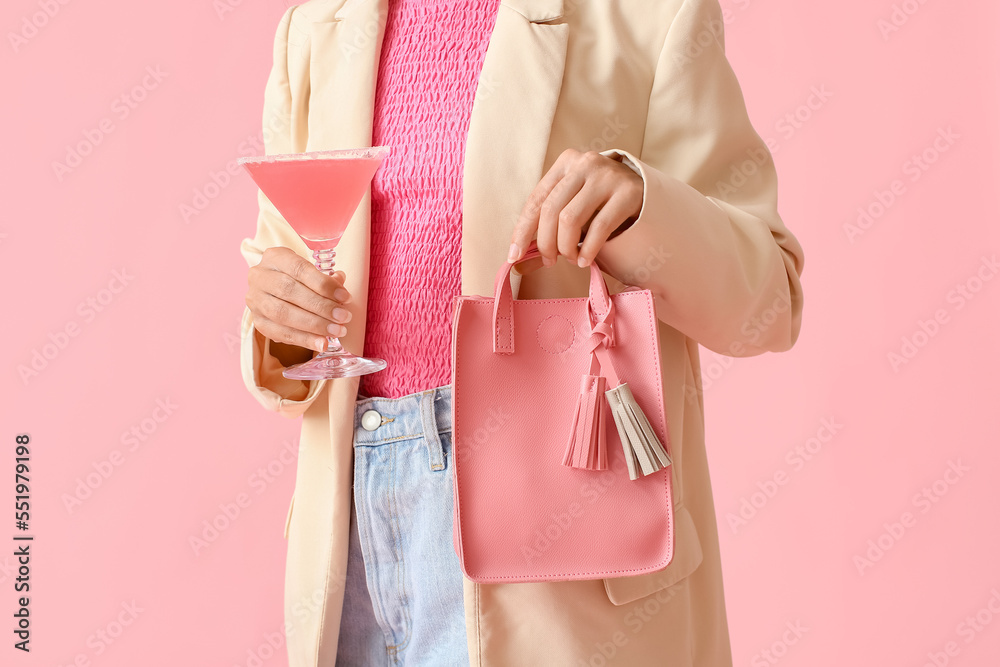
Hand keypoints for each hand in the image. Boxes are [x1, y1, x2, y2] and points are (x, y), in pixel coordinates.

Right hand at [246, 246, 353, 353]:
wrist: (273, 290)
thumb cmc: (298, 279)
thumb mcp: (311, 272)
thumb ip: (327, 280)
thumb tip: (341, 289)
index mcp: (275, 257)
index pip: (300, 269)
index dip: (324, 284)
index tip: (345, 297)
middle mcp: (260, 276)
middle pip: (290, 291)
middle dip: (321, 306)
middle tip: (343, 317)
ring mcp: (255, 300)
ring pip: (283, 314)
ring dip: (314, 325)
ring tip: (336, 331)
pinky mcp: (257, 321)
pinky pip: (280, 333)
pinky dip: (304, 339)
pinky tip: (322, 343)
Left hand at [508, 148, 642, 274]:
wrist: (645, 190)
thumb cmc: (600, 203)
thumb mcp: (572, 207)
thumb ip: (547, 229)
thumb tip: (519, 264)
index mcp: (565, 163)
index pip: (536, 200)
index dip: (522, 230)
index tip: (514, 256)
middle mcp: (584, 164)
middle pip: (551, 210)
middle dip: (545, 243)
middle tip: (549, 261)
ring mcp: (608, 176)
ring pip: (571, 218)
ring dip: (566, 247)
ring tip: (571, 260)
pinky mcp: (628, 192)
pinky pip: (600, 226)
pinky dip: (588, 249)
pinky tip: (585, 261)